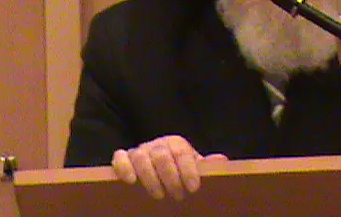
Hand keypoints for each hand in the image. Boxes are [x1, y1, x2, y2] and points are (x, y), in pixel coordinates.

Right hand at [111, 135, 227, 199]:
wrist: (159, 172)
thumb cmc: (179, 173)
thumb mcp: (193, 169)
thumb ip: (205, 166)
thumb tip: (221, 161)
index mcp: (176, 144)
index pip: (181, 152)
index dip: (188, 169)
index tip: (194, 187)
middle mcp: (157, 145)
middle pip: (161, 155)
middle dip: (171, 177)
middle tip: (178, 196)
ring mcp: (139, 151)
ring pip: (141, 157)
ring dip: (150, 177)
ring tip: (159, 195)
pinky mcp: (124, 159)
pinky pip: (119, 157)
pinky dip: (123, 167)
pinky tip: (130, 181)